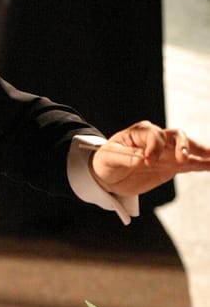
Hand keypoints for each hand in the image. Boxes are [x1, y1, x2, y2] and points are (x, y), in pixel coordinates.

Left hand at [90, 121, 209, 195]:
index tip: (147, 160)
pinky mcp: (172, 166)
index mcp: (141, 132)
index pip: (154, 135)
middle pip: (177, 136)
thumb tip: (141, 160)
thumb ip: (125, 158)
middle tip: (182, 159)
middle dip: (183, 145)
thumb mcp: (110, 158)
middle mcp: (158, 139)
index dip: (154, 147)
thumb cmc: (107, 161)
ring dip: (202, 152)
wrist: (109, 174)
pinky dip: (203, 164)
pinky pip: (191, 164)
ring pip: (188, 149)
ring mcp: (167, 152)